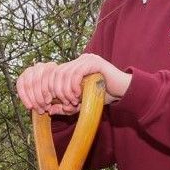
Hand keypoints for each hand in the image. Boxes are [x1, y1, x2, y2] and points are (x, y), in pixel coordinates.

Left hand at [16, 55, 130, 114]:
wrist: (122, 92)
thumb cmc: (102, 97)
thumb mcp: (80, 104)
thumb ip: (65, 106)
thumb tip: (50, 110)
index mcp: (72, 67)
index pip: (52, 75)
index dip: (48, 90)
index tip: (49, 104)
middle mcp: (78, 60)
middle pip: (56, 73)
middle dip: (56, 91)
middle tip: (63, 104)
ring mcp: (86, 59)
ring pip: (65, 73)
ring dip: (65, 90)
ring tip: (72, 101)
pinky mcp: (94, 62)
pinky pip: (76, 73)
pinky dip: (73, 86)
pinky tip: (78, 95)